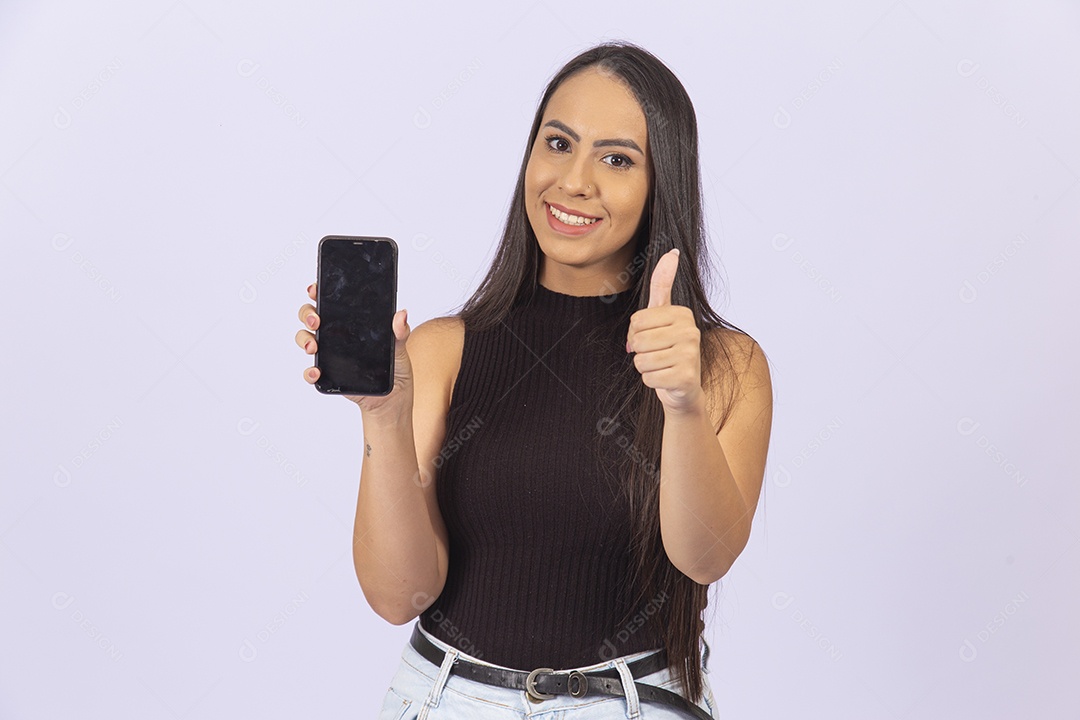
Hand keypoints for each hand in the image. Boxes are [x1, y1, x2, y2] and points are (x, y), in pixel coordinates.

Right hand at [295, 281, 414, 416]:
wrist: (393, 398)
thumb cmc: (394, 368)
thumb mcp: (400, 347)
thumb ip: (399, 332)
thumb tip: (401, 314)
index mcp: (351, 322)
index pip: (330, 301)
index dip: (318, 292)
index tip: (315, 289)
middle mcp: (336, 335)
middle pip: (311, 316)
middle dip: (308, 314)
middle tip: (317, 320)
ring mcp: (329, 354)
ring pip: (305, 339)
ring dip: (304, 339)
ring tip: (313, 346)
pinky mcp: (328, 375)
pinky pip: (311, 371)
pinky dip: (309, 371)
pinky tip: (316, 371)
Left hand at [625, 249, 702, 412]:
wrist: (683, 389)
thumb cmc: (668, 350)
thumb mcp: (662, 316)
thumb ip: (663, 285)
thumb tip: (672, 252)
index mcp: (682, 314)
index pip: (637, 320)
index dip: (637, 334)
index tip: (653, 339)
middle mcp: (691, 331)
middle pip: (638, 340)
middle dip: (640, 352)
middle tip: (657, 356)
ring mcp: (690, 355)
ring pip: (641, 360)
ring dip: (646, 368)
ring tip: (662, 367)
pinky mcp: (686, 377)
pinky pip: (648, 378)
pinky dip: (651, 382)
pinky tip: (666, 380)